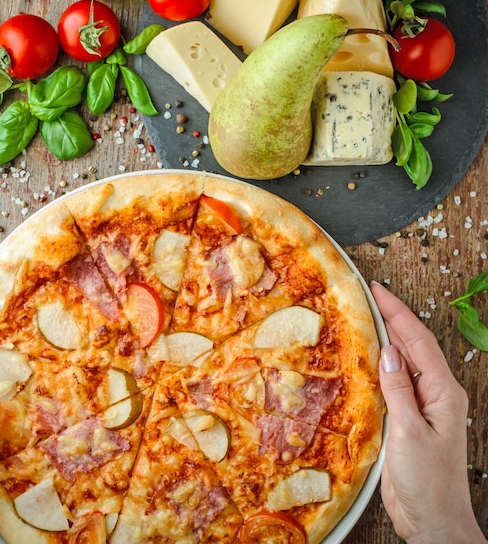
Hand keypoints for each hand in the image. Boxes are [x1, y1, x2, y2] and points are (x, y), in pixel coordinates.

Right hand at [371, 281, 486, 543]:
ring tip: (366, 316)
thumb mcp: (410, 432)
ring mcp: (422, 404)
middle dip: (393, 317)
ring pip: (404, 361)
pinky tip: (366, 357)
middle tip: (369, 295)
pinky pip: (394, 381)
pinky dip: (380, 363)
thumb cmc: (427, 480)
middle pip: (413, 345)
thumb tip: (389, 351)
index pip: (418, 341)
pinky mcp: (408, 417)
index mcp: (443, 391)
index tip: (378, 290)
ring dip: (387, 337)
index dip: (397, 312)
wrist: (431, 519)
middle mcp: (435, 393)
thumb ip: (399, 389)